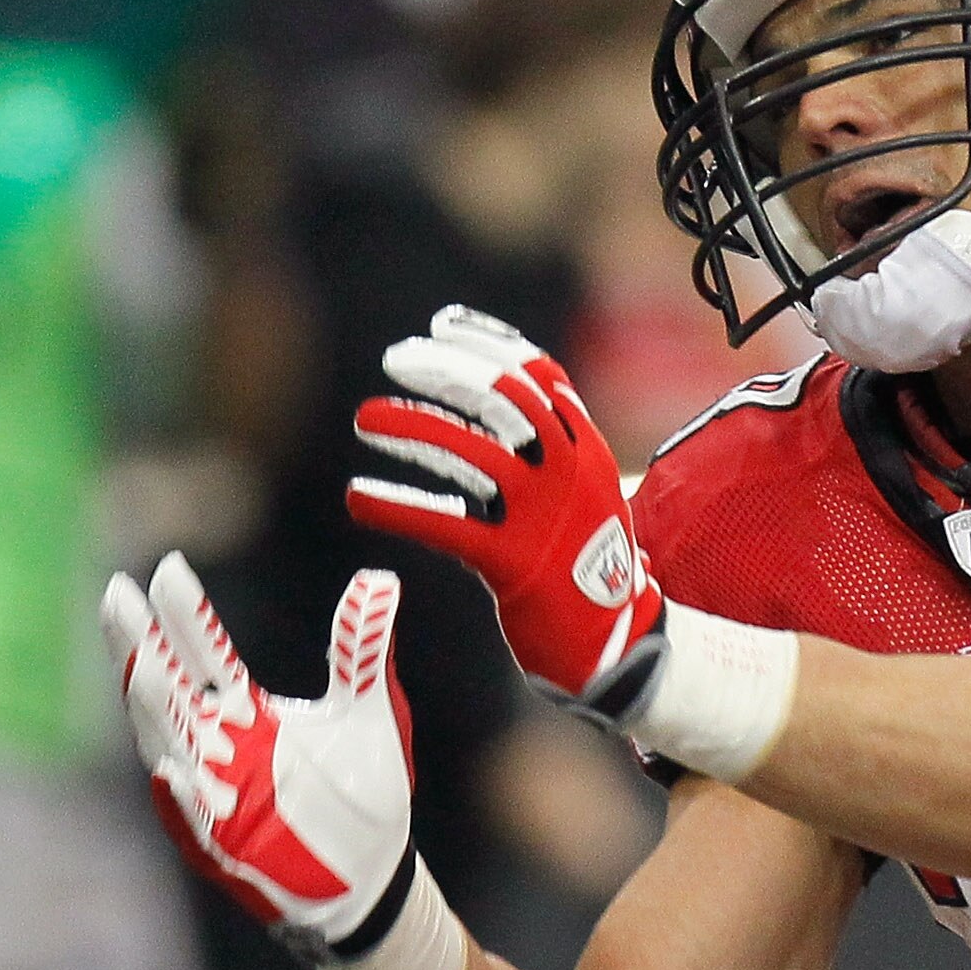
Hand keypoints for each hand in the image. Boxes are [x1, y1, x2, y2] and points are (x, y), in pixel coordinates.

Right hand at [102, 553, 416, 962]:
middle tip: (116, 595)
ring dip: (153, 709)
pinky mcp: (225, 846)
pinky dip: (181, 798)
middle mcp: (219, 746)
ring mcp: (216, 795)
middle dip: (140, 643)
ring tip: (142, 667)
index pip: (204, 651)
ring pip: (170, 747)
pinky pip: (194, 821)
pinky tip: (170, 771)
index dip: (185, 613)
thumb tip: (380, 581)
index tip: (167, 567)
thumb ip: (363, 649)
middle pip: (168, 687)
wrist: (376, 875)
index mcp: (246, 710)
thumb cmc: (366, 793)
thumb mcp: (372, 710)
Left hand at [345, 305, 667, 718]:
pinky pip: (446, 526)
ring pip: (470, 453)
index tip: (442, 325)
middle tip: (396, 360)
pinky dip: (397, 507)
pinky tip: (358, 498)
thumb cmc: (584, 568)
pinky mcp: (515, 563)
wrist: (612, 644)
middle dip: (446, 371)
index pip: (539, 375)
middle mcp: (570, 474)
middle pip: (504, 399)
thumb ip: (544, 452)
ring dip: (412, 427)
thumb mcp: (582, 495)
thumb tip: (490, 403)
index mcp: (587, 450)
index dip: (489, 344)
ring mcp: (545, 517)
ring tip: (366, 419)